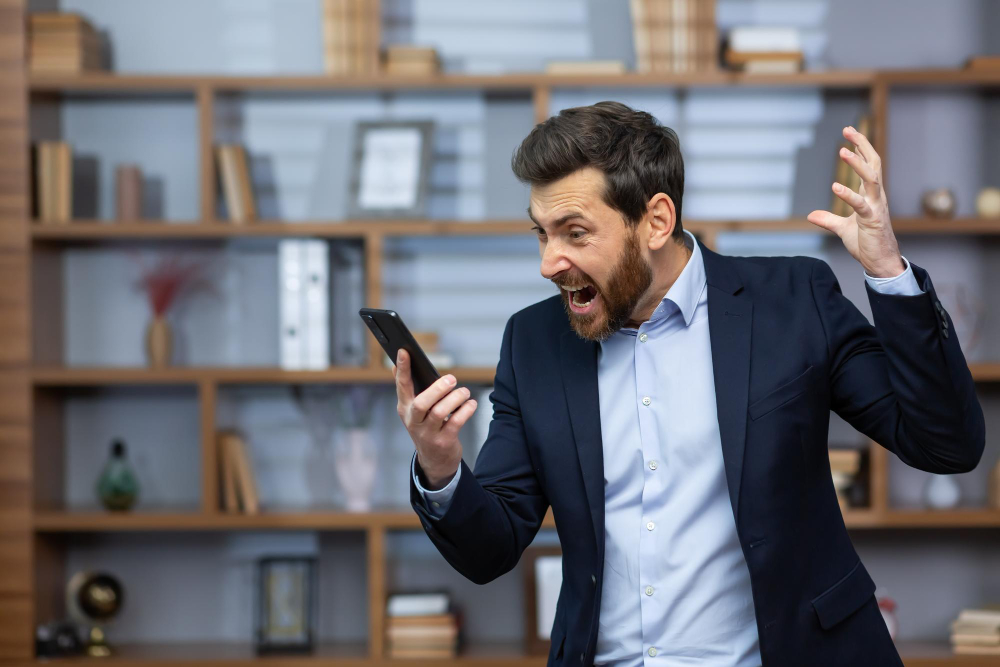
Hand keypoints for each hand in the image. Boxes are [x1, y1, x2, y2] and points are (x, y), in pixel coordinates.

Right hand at [394, 348, 476, 488]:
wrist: (434, 461)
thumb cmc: (426, 427)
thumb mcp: (413, 411)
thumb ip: (407, 389)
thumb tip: (395, 365)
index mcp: (405, 409)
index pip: (401, 386)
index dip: (402, 368)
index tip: (404, 351)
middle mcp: (414, 421)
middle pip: (421, 403)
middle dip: (437, 389)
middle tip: (452, 379)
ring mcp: (428, 433)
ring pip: (440, 412)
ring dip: (455, 398)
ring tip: (464, 392)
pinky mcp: (443, 442)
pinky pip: (456, 422)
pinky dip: (466, 410)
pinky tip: (471, 404)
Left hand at [807, 126, 905, 277]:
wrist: (879, 262)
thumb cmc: (866, 243)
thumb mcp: (842, 228)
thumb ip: (828, 220)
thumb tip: (810, 215)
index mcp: (870, 195)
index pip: (867, 165)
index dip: (860, 149)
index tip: (849, 134)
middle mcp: (875, 196)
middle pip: (873, 163)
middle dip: (862, 145)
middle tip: (848, 129)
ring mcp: (876, 206)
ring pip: (870, 178)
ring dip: (857, 163)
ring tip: (843, 149)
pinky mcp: (872, 220)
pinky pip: (860, 204)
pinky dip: (847, 195)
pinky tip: (835, 186)